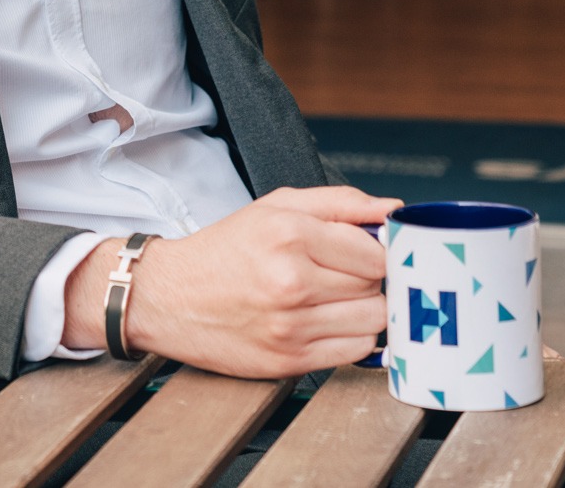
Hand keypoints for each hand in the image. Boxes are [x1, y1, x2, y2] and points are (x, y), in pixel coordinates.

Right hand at [64, 187, 401, 378]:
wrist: (169, 297)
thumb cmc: (226, 249)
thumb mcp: (276, 206)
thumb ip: (341, 203)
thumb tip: (394, 210)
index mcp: (289, 233)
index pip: (374, 252)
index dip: (376, 252)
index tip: (363, 253)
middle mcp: (291, 279)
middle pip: (376, 286)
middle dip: (368, 280)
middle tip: (343, 275)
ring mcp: (290, 325)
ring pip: (372, 321)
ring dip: (363, 310)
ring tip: (335, 299)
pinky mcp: (288, 360)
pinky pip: (354, 353)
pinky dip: (350, 338)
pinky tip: (327, 323)